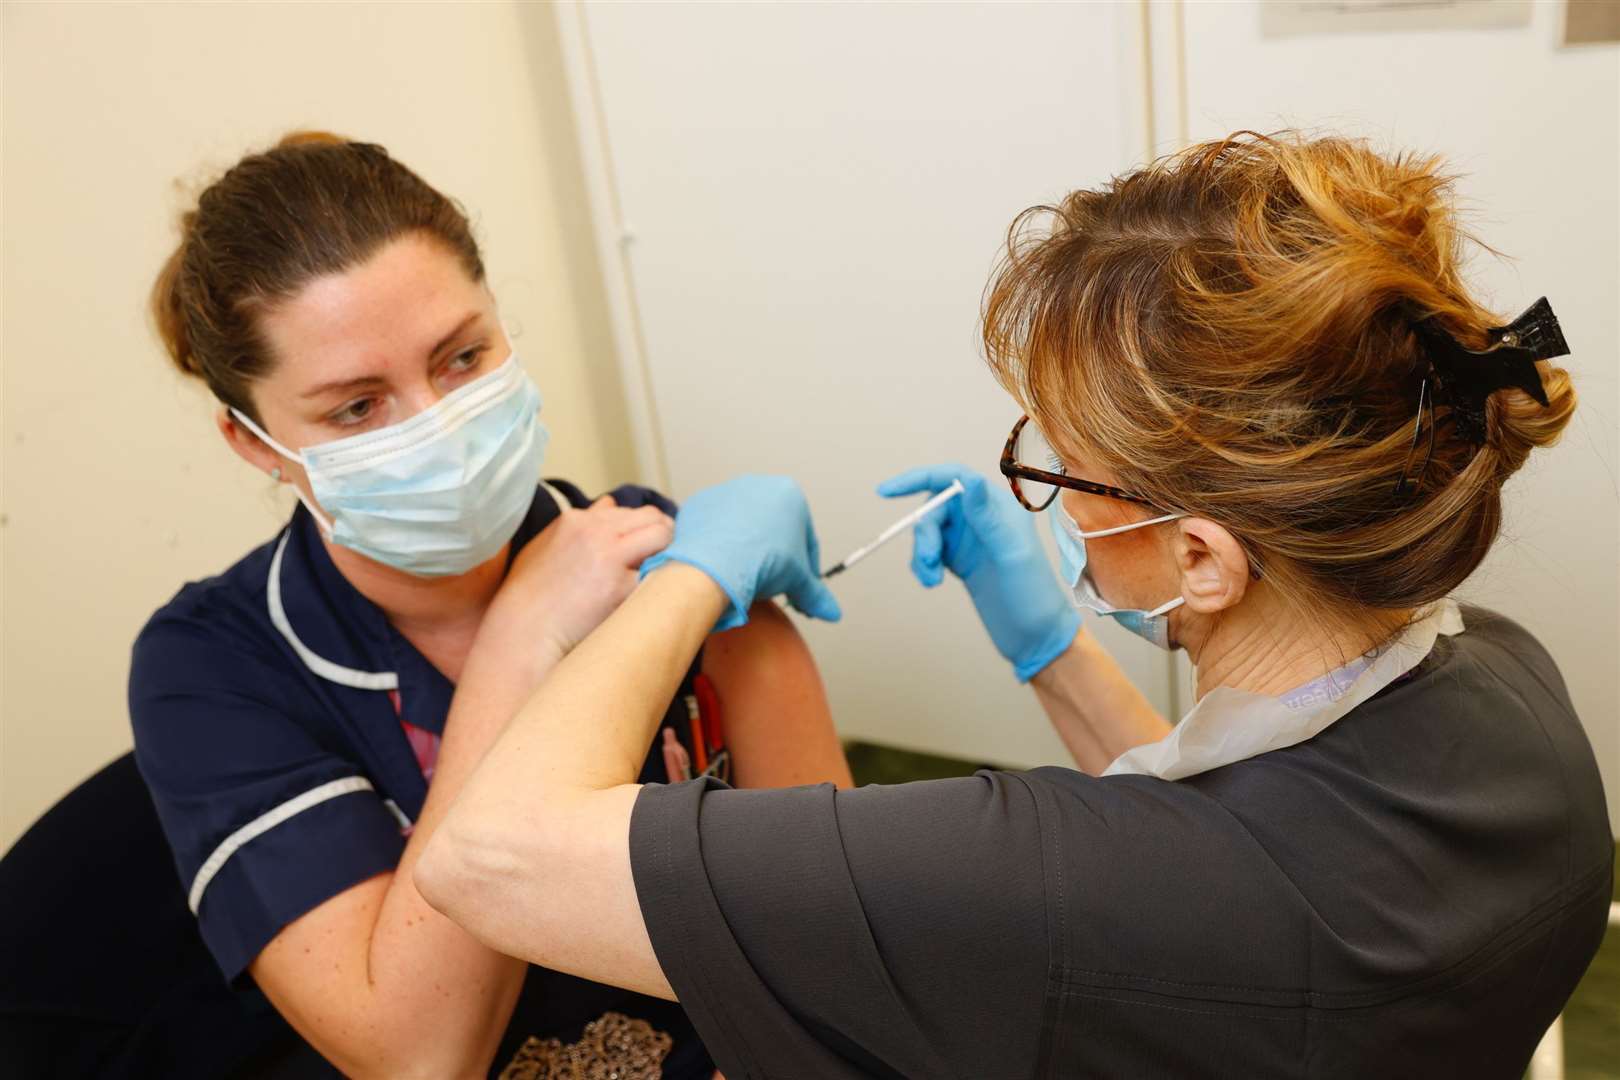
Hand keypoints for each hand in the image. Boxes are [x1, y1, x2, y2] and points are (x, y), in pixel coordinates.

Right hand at [481, 497, 674, 669]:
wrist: (522, 633)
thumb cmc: (530, 596)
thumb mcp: (546, 548)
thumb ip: (579, 526)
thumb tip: (610, 503)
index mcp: (576, 519)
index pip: (628, 511)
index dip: (641, 529)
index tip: (643, 546)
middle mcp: (595, 531)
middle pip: (652, 518)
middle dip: (662, 535)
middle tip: (661, 557)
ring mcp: (609, 555)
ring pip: (662, 535)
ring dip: (667, 552)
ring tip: (659, 572)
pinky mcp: (620, 585)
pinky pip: (655, 574)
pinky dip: (654, 583)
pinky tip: (646, 595)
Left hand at [639, 474, 841, 629]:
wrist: (714, 564)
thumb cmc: (760, 561)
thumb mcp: (798, 581)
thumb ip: (816, 594)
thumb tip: (832, 612)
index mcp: (789, 493)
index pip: (805, 539)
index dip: (806, 570)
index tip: (800, 589)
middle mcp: (757, 485)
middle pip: (774, 530)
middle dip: (775, 558)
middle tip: (773, 586)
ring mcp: (725, 491)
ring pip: (744, 528)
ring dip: (747, 551)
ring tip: (745, 579)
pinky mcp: (700, 504)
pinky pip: (715, 528)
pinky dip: (720, 547)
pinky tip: (722, 568)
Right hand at [878, 464, 1078, 681]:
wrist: (1033, 636)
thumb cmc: (1032, 594)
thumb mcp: (1010, 554)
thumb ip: (988, 517)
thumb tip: (971, 480)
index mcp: (997, 506)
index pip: (953, 477)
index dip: (917, 478)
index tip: (885, 492)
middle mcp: (981, 517)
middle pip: (934, 508)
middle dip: (924, 534)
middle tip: (929, 562)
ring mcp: (969, 539)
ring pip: (928, 532)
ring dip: (923, 554)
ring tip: (932, 580)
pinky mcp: (960, 560)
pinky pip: (929, 553)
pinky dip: (923, 566)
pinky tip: (932, 582)